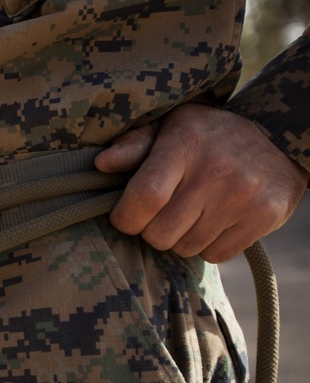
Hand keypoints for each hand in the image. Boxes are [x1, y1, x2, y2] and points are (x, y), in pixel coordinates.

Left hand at [94, 103, 308, 262]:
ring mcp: (243, 197)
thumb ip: (134, 144)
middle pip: (160, 233)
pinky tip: (213, 223)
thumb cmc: (208, 135)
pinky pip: (215, 255)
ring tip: (189, 215)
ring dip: (179, 239)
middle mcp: (215, 172)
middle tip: (161, 214)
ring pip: (185, 249)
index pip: (145, 198)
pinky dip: (207, 247)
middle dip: (150, 230)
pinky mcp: (264, 217)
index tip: (125, 216)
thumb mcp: (171, 126)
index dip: (125, 217)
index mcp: (185, 146)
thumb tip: (102, 164)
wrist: (280, 137)